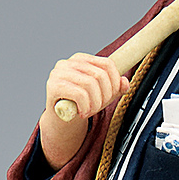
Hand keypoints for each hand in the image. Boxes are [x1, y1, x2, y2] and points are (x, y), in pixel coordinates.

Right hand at [39, 53, 129, 169]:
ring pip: (90, 84)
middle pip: (100, 75)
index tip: (110, 96)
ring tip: (90, 111)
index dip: (115, 82)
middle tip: (99, 107)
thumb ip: (116, 88)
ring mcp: (59, 73)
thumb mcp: (102, 96)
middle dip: (105, 96)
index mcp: (81, 59)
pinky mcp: (53, 86)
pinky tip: (82, 113)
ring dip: (95, 103)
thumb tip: (125, 82)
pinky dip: (86, 107)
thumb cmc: (81, 105)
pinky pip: (79, 94)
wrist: (60, 120)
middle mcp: (68, 62)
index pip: (107, 64)